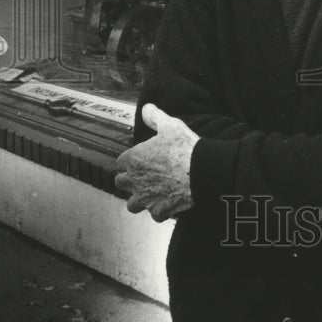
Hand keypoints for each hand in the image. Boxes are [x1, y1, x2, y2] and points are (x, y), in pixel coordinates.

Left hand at [115, 104, 198, 221]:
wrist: (200, 171)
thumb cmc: (184, 148)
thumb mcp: (170, 125)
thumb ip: (154, 117)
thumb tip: (146, 108)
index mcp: (134, 159)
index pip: (120, 162)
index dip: (130, 160)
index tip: (140, 158)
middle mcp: (135, 180)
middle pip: (120, 182)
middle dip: (129, 180)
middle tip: (143, 175)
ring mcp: (146, 197)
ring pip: (131, 204)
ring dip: (139, 199)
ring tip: (150, 193)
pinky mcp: (159, 210)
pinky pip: (154, 214)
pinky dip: (159, 210)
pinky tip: (167, 203)